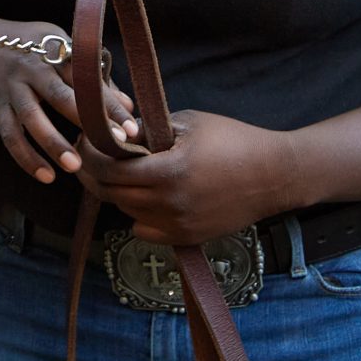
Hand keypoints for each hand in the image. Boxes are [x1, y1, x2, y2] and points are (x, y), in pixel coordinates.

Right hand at [0, 21, 139, 184]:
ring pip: (33, 119)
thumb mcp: (59, 50)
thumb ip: (90, 78)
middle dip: (89, 122)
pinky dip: (26, 157)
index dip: (110, 104)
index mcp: (56, 53)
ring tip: (75, 167)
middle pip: (63, 96)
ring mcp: (12, 87)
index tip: (131, 129)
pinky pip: (10, 135)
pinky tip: (45, 176)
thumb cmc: (28, 48)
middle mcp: (33, 68)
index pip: (88, 80)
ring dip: (54, 144)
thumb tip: (127, 103)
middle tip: (112, 147)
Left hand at [79, 110, 303, 246]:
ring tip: (123, 171)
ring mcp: (177, 225)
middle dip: (94, 174)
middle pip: (110, 193)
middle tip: (91, 157)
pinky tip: (147, 195)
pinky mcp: (186, 237)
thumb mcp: (189, 123)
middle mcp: (169, 203)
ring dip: (117, 192)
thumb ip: (150, 130)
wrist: (274, 175)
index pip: (109, 169)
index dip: (90, 155)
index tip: (85, 142)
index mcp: (169, 170)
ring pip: (125, 210)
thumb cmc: (234, 140)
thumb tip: (116, 132)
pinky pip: (143, 230)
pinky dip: (137, 214)